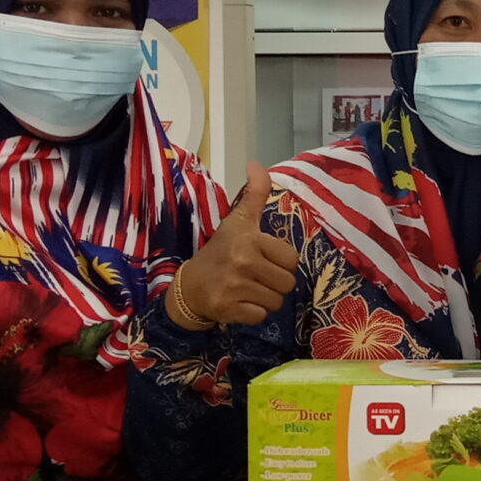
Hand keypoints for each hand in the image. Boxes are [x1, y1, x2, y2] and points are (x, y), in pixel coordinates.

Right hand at [169, 164, 298, 327]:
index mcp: (248, 238)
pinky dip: (253, 313)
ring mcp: (234, 287)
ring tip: (248, 289)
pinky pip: (261, 316)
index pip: (291, 258)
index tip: (262, 259)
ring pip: (277, 301)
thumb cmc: (220, 252)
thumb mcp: (237, 221)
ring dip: (266, 298)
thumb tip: (256, 163)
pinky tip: (239, 303)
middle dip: (275, 283)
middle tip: (256, 277)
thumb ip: (254, 194)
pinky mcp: (228, 309)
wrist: (189, 287)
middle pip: (287, 282)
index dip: (280, 262)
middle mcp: (242, 261)